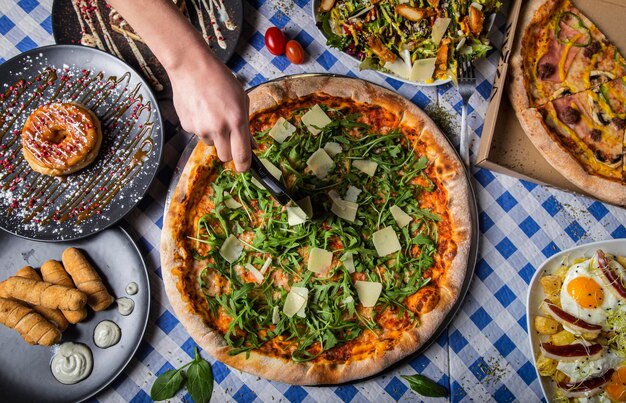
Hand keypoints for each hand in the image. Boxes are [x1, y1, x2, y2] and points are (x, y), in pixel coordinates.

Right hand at [169, 51, 252, 171]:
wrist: (191, 66)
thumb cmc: (219, 79)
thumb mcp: (241, 99)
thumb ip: (246, 124)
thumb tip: (251, 145)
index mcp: (236, 121)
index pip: (242, 155)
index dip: (244, 166)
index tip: (244, 167)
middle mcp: (219, 128)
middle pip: (225, 156)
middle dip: (229, 151)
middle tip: (229, 138)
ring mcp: (201, 128)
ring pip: (211, 144)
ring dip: (214, 136)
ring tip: (212, 114)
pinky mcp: (187, 126)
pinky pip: (197, 134)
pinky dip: (200, 126)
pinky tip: (200, 109)